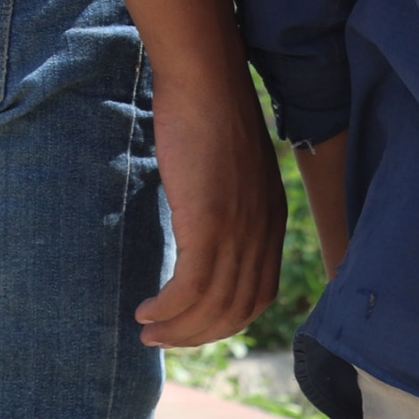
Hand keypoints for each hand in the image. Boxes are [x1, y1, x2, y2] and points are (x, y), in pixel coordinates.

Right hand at [131, 65, 287, 345]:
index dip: (226, 320)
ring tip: (149, 332)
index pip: (260, 294)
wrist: (206, 78)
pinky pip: (191, 288)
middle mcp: (264, 230)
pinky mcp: (210, 221)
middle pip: (238, 309)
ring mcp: (240, 228)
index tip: (192, 325)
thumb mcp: (233, 168)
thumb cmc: (211, 113)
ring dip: (179, 330)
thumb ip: (230, 202)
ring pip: (213, 306)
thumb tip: (205, 227)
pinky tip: (146, 312)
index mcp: (272, 219)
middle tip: (164, 340)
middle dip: (200, 334)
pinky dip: (168, 310)